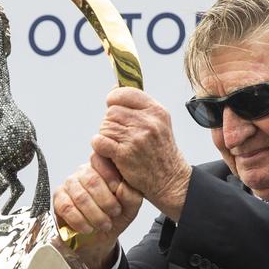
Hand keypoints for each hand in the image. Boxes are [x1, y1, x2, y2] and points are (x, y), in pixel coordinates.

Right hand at [54, 153, 142, 268]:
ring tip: (104, 225)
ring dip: (95, 214)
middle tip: (115, 213)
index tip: (118, 191)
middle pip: (91, 180)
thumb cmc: (115, 217)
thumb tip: (122, 187)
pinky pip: (66, 207)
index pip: (101, 160)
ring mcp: (70, 184)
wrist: (100, 238)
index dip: (110, 176)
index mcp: (102, 167)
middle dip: (106, 201)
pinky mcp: (59, 198)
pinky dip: (79, 221)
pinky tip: (88, 228)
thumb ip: (131, 195)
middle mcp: (84, 172)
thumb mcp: (130, 207)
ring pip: (80, 196)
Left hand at [91, 87, 190, 221]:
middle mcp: (147, 122)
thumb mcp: (159, 123)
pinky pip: (99, 141)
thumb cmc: (160, 151)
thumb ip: (139, 107)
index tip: (113, 106)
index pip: (125, 93)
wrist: (169, 179)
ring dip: (106, 136)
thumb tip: (114, 88)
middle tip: (119, 135)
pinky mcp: (124, 154)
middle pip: (112, 111)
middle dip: (111, 122)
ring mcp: (135, 138)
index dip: (115, 99)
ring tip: (118, 145)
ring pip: (104, 126)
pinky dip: (99, 146)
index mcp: (156, 111)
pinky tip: (109, 152)